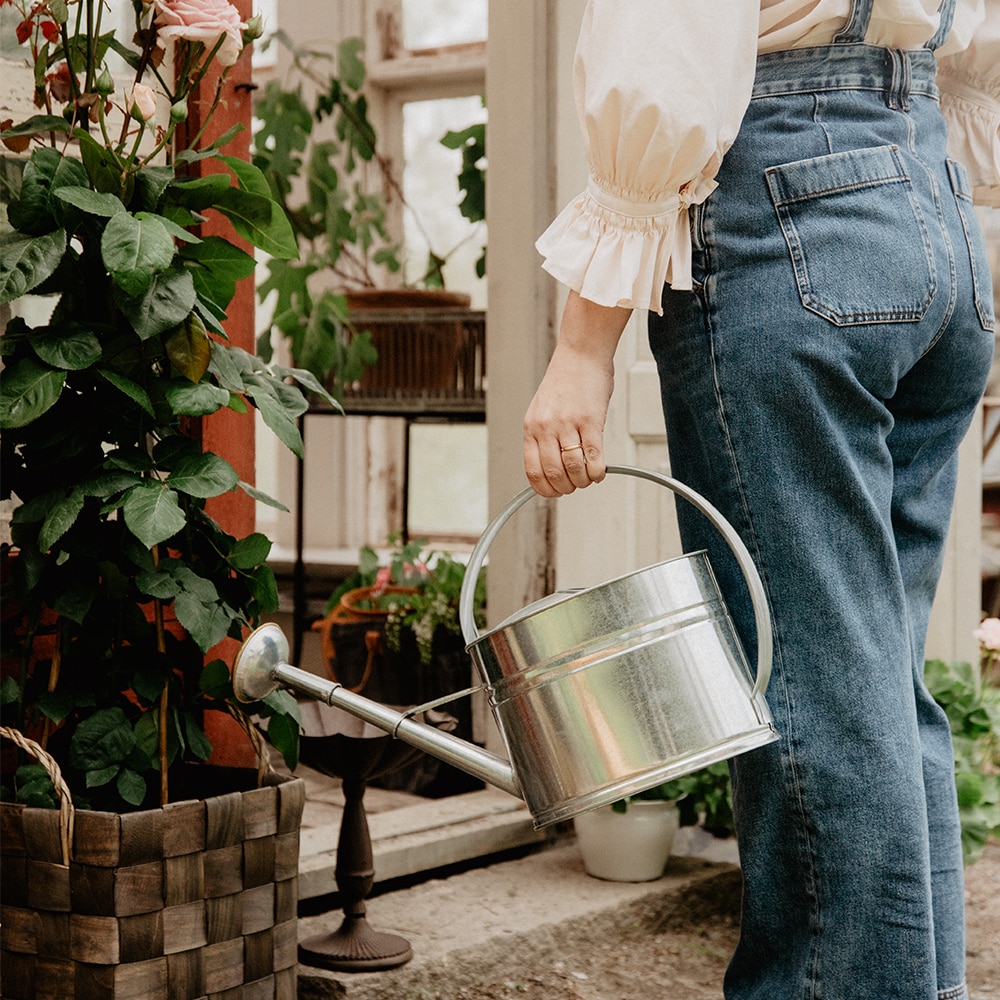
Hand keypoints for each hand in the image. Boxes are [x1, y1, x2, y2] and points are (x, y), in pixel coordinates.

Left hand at [523, 292, 631, 496]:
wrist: (581, 353)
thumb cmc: (566, 380)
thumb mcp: (543, 409)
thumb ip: (544, 436)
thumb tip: (553, 465)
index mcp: (531, 427)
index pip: (533, 471)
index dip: (545, 489)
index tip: (556, 492)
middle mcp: (546, 427)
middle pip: (554, 474)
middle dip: (567, 488)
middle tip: (576, 485)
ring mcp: (567, 424)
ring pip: (574, 469)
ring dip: (584, 481)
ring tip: (590, 477)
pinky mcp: (590, 421)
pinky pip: (593, 457)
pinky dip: (598, 471)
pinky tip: (601, 470)